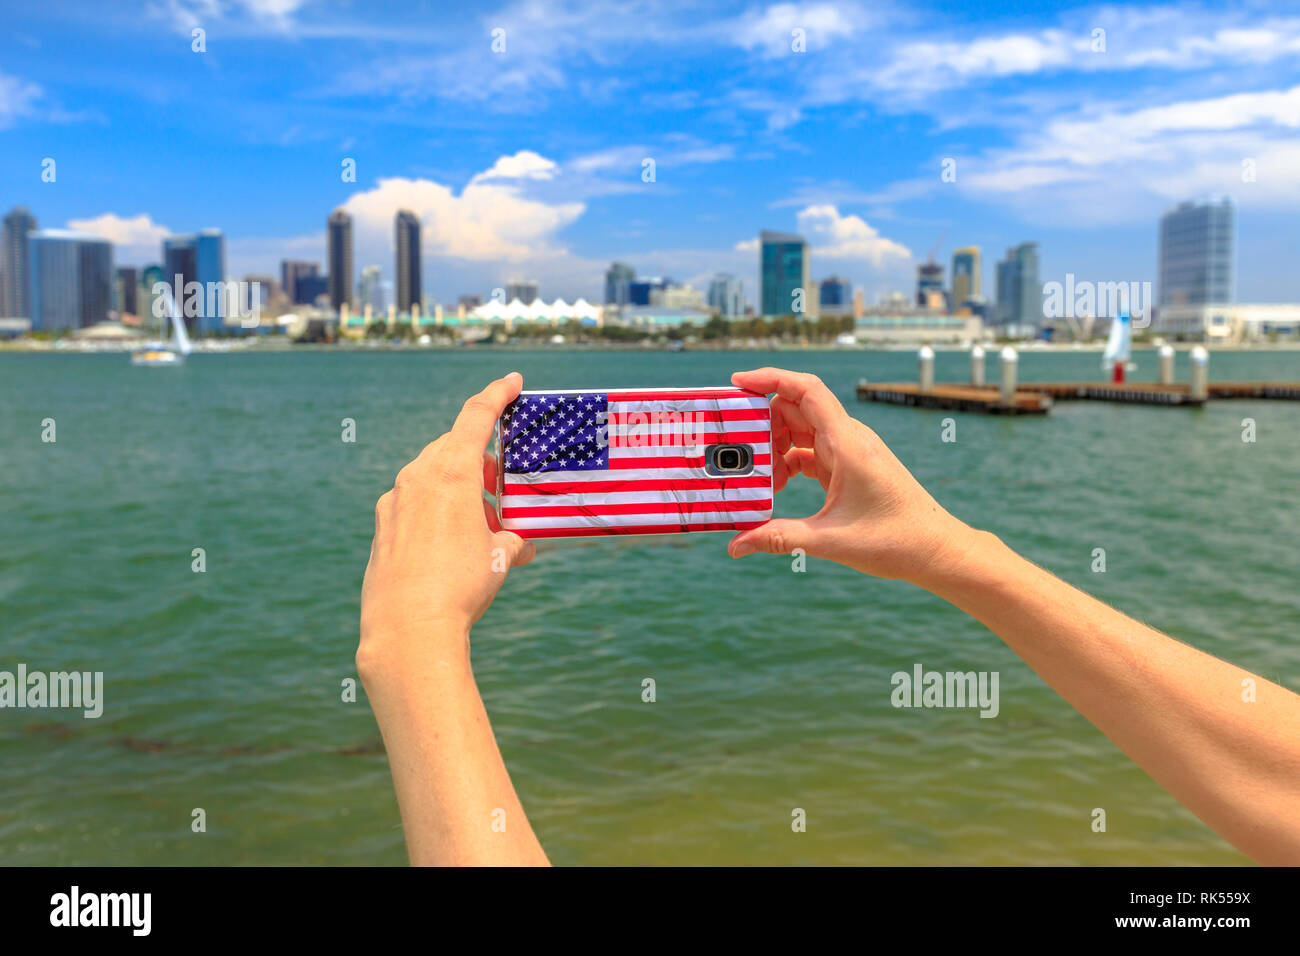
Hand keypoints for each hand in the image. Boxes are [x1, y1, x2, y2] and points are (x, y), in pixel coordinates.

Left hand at [358, 372, 534, 675]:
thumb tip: (519, 544)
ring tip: (480, 520)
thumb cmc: (462, 586)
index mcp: (452, 471)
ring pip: (430, 476)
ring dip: (458, 487)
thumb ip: (511, 539)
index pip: (476, 416)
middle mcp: (418, 477)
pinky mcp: (381, 528)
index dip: (496, 394)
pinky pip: (412, 504)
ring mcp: (394, 501)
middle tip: (502, 479)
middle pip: (453, 447)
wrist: (409, 628)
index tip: (511, 381)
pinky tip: (449, 543)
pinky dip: (435, 511)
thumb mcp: (500, 558)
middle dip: (480, 457)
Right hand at [727, 367, 974, 584]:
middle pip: (794, 409)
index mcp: (847, 443)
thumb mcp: (830, 540)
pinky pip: (809, 452)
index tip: (736, 384)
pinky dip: (788, 463)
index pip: (805, 389)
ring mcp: (849, 451)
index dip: (769, 378)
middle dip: (761, 423)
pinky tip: (776, 487)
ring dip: (774, 447)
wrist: (936, 549)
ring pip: (800, 431)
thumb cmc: (895, 540)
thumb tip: (735, 546)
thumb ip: (779, 538)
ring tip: (754, 476)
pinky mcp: (849, 466)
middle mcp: (848, 439)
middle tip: (734, 446)